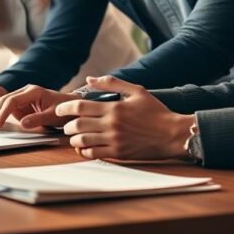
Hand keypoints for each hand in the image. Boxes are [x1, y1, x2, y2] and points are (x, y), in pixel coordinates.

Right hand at [0, 85, 78, 129]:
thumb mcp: (53, 115)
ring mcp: (21, 98)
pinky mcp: (20, 105)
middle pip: (4, 100)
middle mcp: (24, 92)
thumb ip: (38, 119)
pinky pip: (5, 108)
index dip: (3, 113)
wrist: (69, 106)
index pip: (12, 100)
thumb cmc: (63, 109)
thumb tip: (23, 124)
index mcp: (32, 91)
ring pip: (1, 103)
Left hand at [55, 75, 193, 160]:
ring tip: (75, 137)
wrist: (173, 134)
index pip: (79, 107)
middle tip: (67, 126)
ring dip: (74, 140)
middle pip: (77, 125)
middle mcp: (112, 124)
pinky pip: (94, 154)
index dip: (64, 109)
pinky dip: (84, 152)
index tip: (59, 110)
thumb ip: (112, 83)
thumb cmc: (155, 111)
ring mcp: (114, 140)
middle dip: (67, 126)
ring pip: (82, 141)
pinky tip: (85, 148)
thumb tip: (90, 78)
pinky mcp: (119, 153)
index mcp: (114, 108)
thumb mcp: (136, 91)